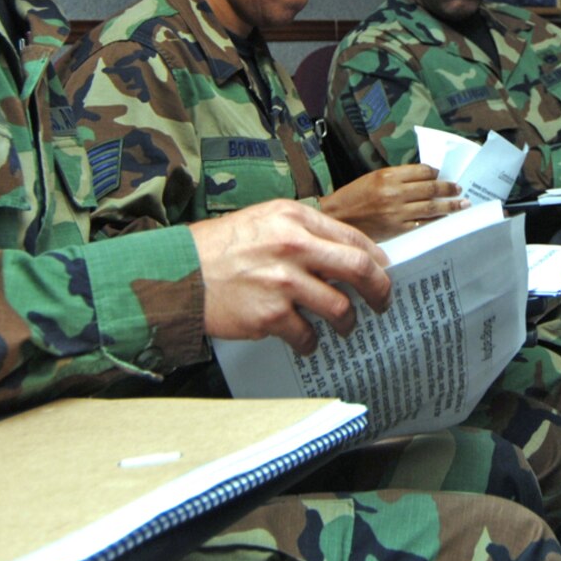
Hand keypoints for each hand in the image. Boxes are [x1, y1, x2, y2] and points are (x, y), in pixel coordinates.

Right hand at [188, 200, 390, 355]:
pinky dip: (311, 342)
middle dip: (379, 290)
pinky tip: (305, 341)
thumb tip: (343, 253)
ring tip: (343, 326)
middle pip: (359, 268)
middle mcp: (293, 246)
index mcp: (294, 218)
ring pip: (339, 308)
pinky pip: (307, 335)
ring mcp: (283, 282)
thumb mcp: (264, 220)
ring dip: (347, 322)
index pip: (352, 237)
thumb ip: (303, 231)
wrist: (178, 273)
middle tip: (382, 302)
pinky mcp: (270, 315)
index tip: (381, 271)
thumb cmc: (220, 248)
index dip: (374, 258)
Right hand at [319, 164, 462, 239]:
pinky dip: (436, 221)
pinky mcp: (396, 229)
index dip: (436, 172)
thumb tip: (423, 178)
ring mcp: (396, 213)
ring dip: (450, 205)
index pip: (422, 171)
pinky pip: (422, 224)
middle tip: (460, 188)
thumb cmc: (353, 197)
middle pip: (430, 188)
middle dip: (448, 188)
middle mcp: (394, 193)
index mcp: (387, 176)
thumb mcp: (372, 179)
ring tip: (462, 204)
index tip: (443, 174)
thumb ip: (396, 178)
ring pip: (430, 207)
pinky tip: (445, 220)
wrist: (335, 219)